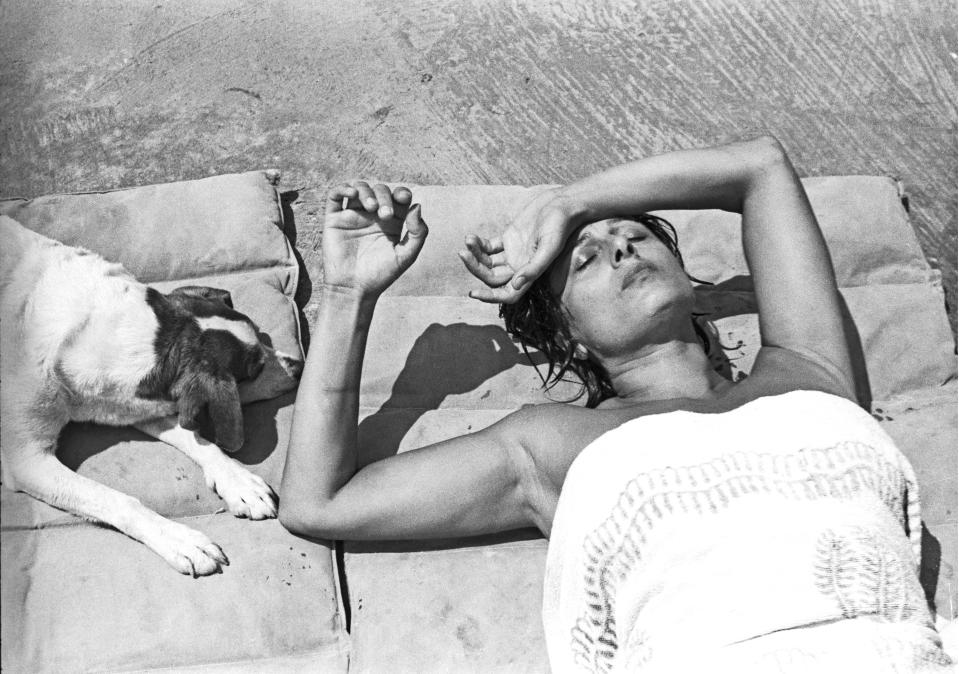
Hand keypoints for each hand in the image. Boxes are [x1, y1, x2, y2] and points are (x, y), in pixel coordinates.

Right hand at [323, 182, 427, 297]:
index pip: (398, 197)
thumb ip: (418, 233)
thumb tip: (417, 206)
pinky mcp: (334, 219)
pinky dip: (342, 188)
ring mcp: (353, 215)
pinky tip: (352, 193)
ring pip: (359, 188)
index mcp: (392, 222)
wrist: (354, 288)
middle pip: (380, 190)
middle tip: (384, 215)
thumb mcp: (406, 256)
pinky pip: (335, 196)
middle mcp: (372, 215)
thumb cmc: (381, 275)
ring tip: (370, 207)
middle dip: (384, 196)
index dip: (402, 192)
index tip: (402, 199)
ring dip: (366, 191)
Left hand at [459, 188, 579, 302]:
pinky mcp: (508, 240)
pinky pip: (489, 248)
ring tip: (468, 241)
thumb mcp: (549, 247)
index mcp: (529, 274)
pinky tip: (472, 238)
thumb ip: (534, 267)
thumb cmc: (559, 226)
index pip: (508, 294)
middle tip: (463, 254)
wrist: (561, 205)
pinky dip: (479, 245)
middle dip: (476, 268)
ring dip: (475, 255)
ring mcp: (512, 254)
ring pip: (487, 263)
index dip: (490, 297)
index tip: (473, 293)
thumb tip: (516, 285)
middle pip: (492, 277)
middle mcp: (519, 267)